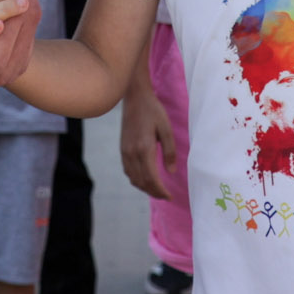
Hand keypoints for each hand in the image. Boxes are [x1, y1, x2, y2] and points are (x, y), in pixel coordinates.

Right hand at [119, 75, 178, 200]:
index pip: (151, 178)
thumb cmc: (153, 111)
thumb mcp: (166, 129)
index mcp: (144, 149)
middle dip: (154, 192)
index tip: (170, 196)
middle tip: (166, 196)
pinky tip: (145, 178)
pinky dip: (136, 180)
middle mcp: (132, 153)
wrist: (134, 98)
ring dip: (145, 188)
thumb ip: (169, 151)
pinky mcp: (122, 149)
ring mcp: (125, 152)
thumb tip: (171, 172)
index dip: (160, 191)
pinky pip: (128, 171)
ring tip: (157, 190)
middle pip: (142, 182)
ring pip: (133, 179)